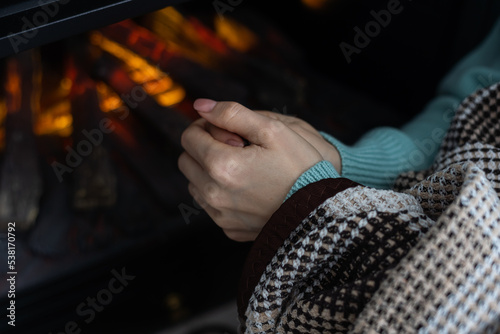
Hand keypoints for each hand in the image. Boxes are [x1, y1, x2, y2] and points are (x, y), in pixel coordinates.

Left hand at [178, 99, 322, 240]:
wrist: (321, 210)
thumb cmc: (301, 166)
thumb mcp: (273, 129)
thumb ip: (232, 113)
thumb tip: (200, 105)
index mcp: (221, 165)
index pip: (189, 136)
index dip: (206, 126)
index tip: (229, 130)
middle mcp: (214, 193)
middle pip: (186, 160)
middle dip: (203, 148)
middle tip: (235, 147)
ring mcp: (220, 215)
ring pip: (194, 184)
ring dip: (208, 171)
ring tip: (241, 168)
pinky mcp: (229, 228)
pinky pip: (210, 206)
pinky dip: (219, 194)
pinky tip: (245, 189)